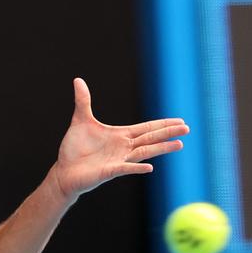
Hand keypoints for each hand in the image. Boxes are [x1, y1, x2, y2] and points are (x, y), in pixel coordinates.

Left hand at [52, 78, 188, 201]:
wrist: (64, 171)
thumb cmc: (75, 149)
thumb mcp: (80, 120)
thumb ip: (83, 101)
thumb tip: (78, 80)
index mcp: (120, 136)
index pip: (145, 128)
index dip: (162, 124)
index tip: (180, 120)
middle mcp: (123, 148)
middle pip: (150, 138)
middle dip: (168, 132)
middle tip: (187, 128)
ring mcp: (117, 160)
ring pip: (143, 152)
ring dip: (160, 148)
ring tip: (179, 144)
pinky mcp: (108, 171)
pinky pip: (124, 169)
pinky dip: (136, 167)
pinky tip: (149, 167)